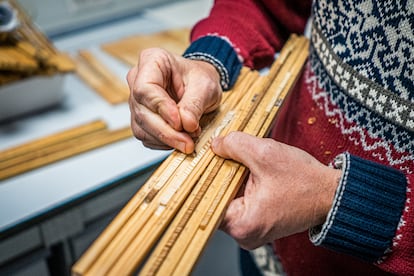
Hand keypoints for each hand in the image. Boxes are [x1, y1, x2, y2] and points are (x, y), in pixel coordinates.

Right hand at [127, 48, 221, 153]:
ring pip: (142, 127)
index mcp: (152, 61)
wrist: (200, 86)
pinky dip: (164, 143)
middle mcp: (138, 80)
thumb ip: (195, 104)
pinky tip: (180, 140)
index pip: (146, 88)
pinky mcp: (140, 119)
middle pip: (142, 111)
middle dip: (166, 131)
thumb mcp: (205, 86)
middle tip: (187, 142)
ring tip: (189, 141)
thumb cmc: (200, 78)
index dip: (161, 108)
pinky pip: (146, 136)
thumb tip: (186, 124)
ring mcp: (136, 101)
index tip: (179, 123)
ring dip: (166, 139)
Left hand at [211, 131, 340, 249]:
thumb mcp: (266, 154)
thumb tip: (215, 145)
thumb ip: (235, 145)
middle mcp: (243, 234)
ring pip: (227, 197)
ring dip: (232, 178)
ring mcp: (250, 230)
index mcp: (242, 225)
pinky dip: (241, 185)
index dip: (205, 176)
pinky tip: (250, 172)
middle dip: (220, 174)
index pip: (206, 199)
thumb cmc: (305, 181)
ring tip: (244, 164)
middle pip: (215, 198)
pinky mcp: (256, 223)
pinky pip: (239, 200)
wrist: (331, 194)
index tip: (206, 160)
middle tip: (225, 156)